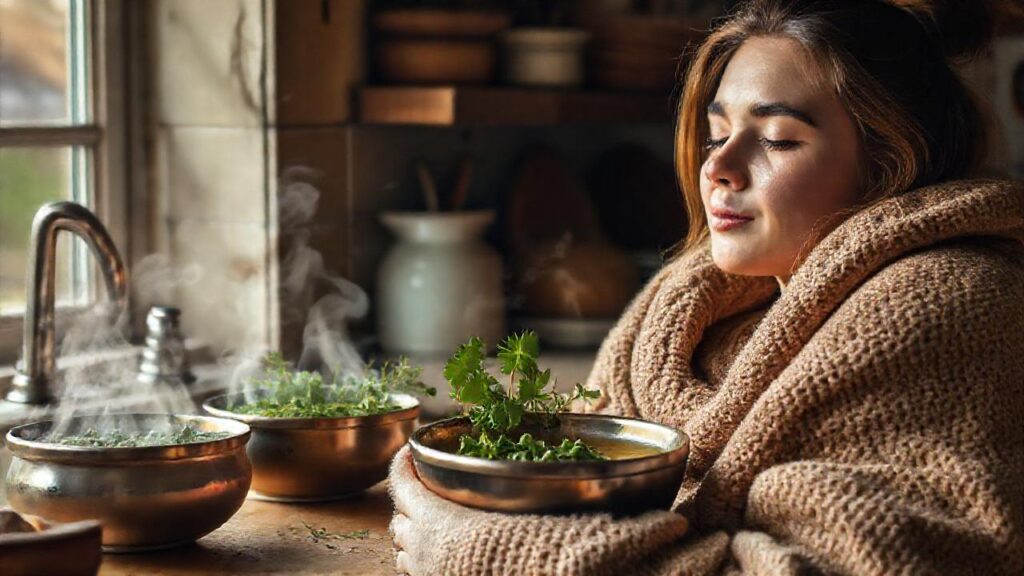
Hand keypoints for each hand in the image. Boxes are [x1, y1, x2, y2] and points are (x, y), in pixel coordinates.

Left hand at [388, 445, 690, 575]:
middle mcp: (426, 550)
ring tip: (436, 520)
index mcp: (443, 522)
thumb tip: (680, 526)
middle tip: (428, 486)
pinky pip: (418, 573)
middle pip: (397, 517)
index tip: (410, 446)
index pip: (403, 481)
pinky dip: (425, 559)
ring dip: (413, 531)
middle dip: (409, 499)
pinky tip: (453, 556)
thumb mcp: (577, 547)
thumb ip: (625, 532)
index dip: (403, 461)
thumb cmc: (536, 571)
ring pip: (402, 548)